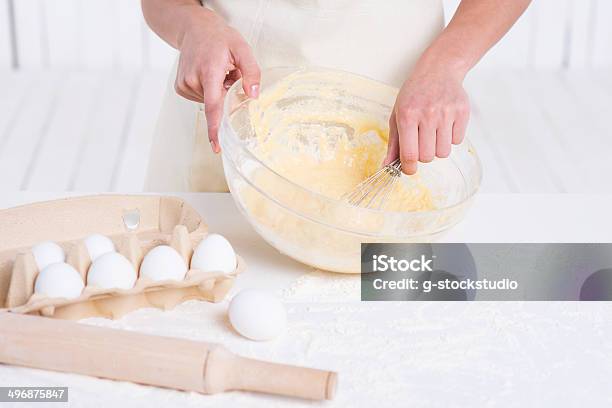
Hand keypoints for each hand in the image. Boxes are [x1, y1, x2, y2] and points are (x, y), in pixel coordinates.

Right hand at [175, 8, 259, 152]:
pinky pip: (201, 98)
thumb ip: (251, 72)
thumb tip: (253, 95)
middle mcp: (193, 80)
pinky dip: (209, 91)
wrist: (194, 28)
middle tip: (228, 72)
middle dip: (227, 93)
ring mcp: (184, 85)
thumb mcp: (242, 49)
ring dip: (218, 91)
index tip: (216, 146)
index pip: (213, 106)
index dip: (215, 128)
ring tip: (216, 71)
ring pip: (209, 102)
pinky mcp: (180, 88)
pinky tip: (208, 75)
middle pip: (217, 103)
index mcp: (209, 71)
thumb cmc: (219, 38)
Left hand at [385, 65, 469, 174]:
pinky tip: (445, 125)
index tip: (409, 169)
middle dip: (423, 155)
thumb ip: (394, 142)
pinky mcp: (462, 112)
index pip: (409, 154)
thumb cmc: (414, 95)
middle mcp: (427, 114)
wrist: (438, 70)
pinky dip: (451, 138)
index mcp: (407, 115)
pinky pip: (457, 141)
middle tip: (421, 142)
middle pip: (427, 157)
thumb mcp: (397, 115)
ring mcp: (446, 113)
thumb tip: (387, 166)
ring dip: (437, 148)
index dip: (409, 168)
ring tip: (433, 132)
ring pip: (443, 152)